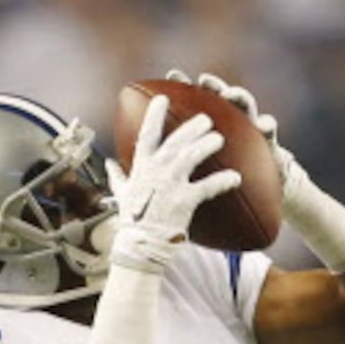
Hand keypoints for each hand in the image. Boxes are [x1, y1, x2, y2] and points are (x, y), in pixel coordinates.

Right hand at [109, 94, 242, 270]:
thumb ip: (117, 177)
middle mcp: (156, 171)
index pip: (147, 134)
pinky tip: (236, 178)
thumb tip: (108, 164)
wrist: (140, 245)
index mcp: (142, 167)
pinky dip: (223, 181)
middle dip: (193, 126)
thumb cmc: (132, 220)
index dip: (155, 115)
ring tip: (219, 139)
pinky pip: (208, 186)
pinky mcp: (184, 200)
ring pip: (192, 156)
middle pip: (177, 140)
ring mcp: (170, 184)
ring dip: (207, 144)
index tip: (163, 98)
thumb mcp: (122, 195)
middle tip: (206, 119)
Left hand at [164, 69, 305, 193]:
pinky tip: (264, 124)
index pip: (195, 101)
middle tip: (203, 80)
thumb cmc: (219, 179)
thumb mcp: (194, 168)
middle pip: (220, 98)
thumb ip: (173, 155)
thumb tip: (141, 146)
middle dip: (212, 86)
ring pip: (245, 106)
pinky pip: (268, 130)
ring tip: (231, 94)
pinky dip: (267, 124)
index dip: (184, 86)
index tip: (172, 75)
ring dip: (239, 97)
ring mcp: (249, 127)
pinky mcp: (266, 139)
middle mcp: (230, 121)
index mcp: (208, 126)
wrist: (253, 193)